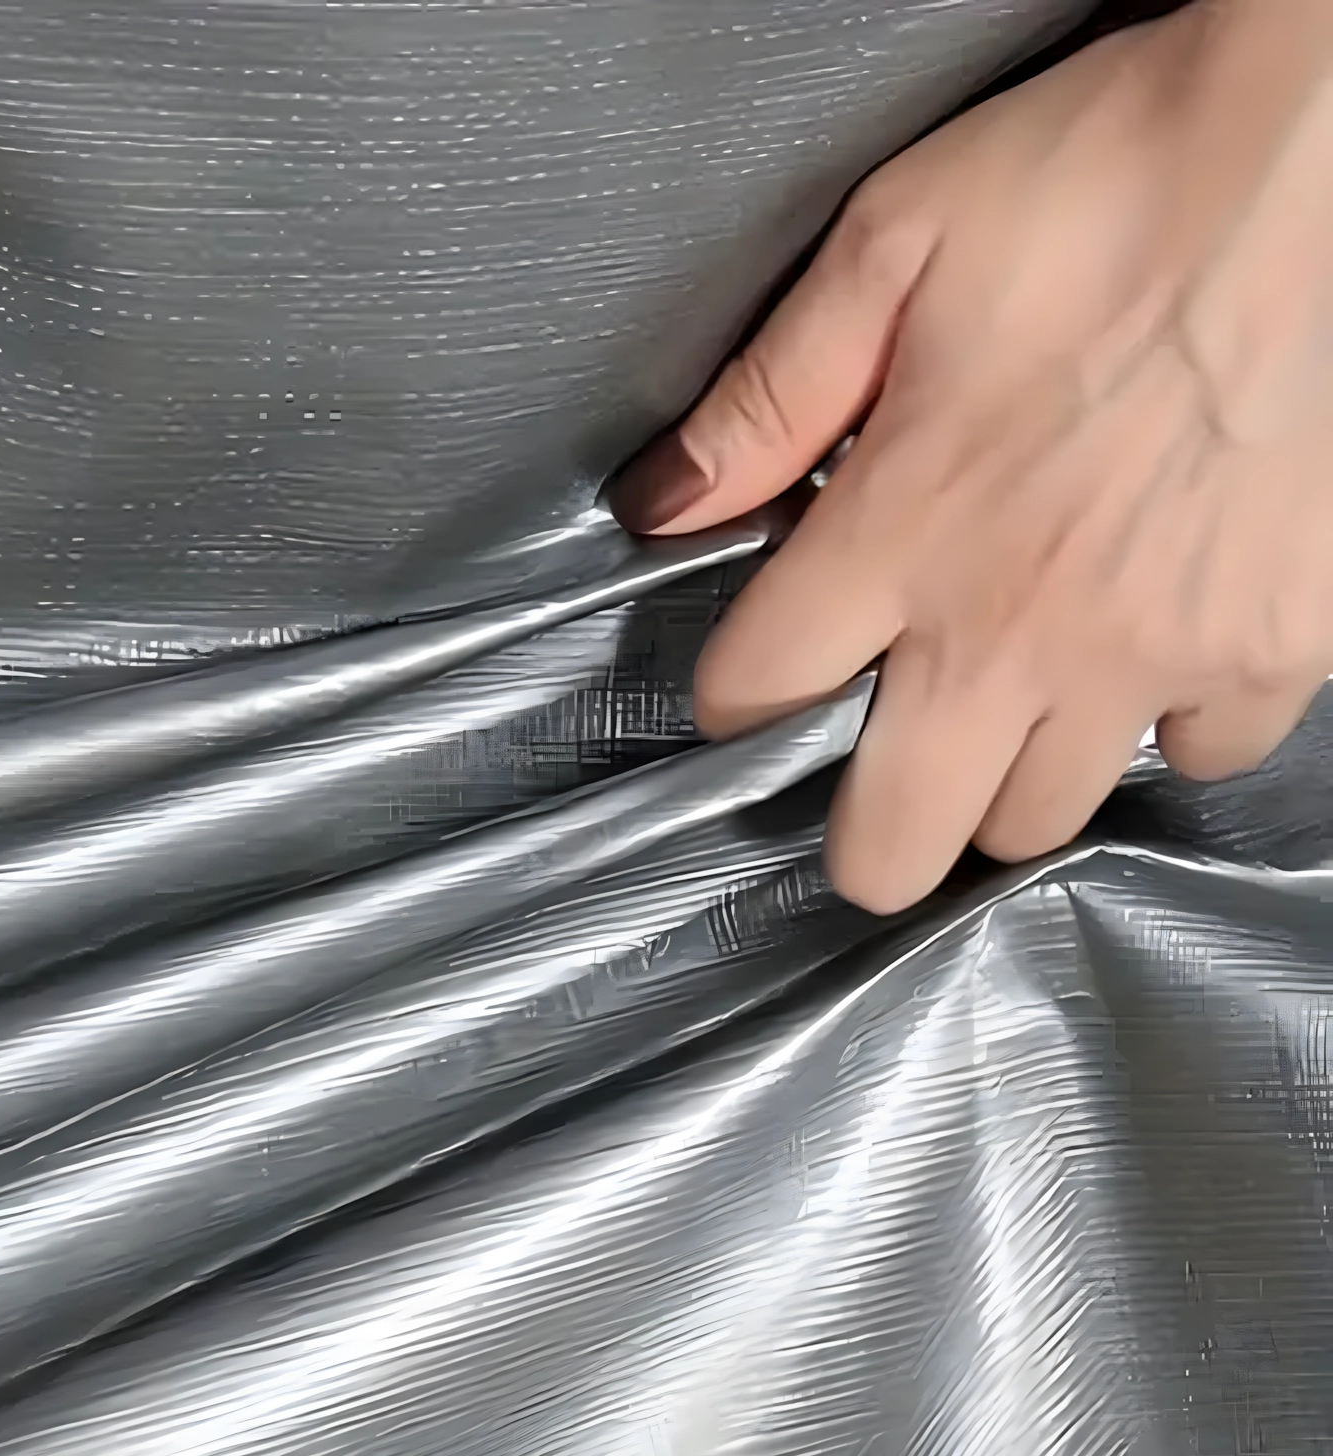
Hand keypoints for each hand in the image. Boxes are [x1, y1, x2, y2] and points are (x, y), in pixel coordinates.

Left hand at [609, 0, 1332, 912]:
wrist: (1317, 137)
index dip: (740, 691)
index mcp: (900, 529)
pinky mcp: (1272, 640)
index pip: (757, 692)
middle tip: (881, 773)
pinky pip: (1204, 754)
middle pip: (894, 843)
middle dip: (868, 829)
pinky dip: (1178, 724)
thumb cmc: (1108, 174)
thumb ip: (768, 398)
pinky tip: (1158, 652)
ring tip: (1017, 700)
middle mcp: (1014, 625)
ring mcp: (1148, 649)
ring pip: (1037, 821)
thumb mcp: (888, 246)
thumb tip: (662, 504)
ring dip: (1012, 777)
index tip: (762, 670)